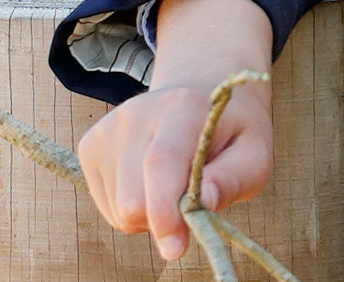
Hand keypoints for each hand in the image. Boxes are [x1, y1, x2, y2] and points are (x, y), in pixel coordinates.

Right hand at [77, 0, 273, 261]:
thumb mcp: (253, 154)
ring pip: (119, 211)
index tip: (177, 248)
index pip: (161, 161)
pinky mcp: (90, 145)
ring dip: (148, 215)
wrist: (199, 95)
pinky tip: (149, 179)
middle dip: (164, 218)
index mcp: (183, 105)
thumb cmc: (230, 133)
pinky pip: (107, 207)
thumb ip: (233, 179)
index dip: (165, 210)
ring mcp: (109, 128)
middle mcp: (137, 111)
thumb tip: (203, 204)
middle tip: (192, 197)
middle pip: (133, 200)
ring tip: (172, 182)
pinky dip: (130, 208)